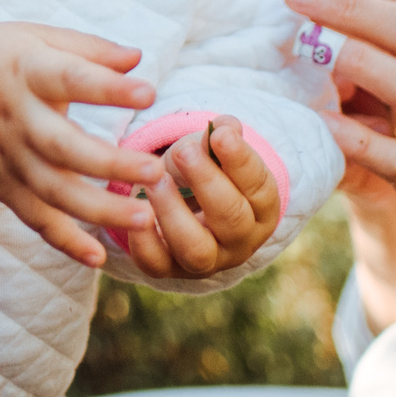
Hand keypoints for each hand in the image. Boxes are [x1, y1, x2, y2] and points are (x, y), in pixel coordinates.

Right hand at [0, 22, 164, 267]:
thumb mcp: (34, 37)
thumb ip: (87, 49)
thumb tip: (138, 59)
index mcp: (28, 73)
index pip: (69, 80)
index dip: (107, 88)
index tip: (149, 92)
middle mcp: (17, 119)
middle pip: (62, 147)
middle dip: (108, 163)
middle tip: (153, 171)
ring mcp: (9, 158)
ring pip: (53, 192)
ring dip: (98, 210)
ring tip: (143, 219)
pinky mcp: (3, 187)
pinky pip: (34, 219)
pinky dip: (64, 242)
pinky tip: (98, 257)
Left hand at [125, 116, 282, 278]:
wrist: (183, 205)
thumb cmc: (203, 170)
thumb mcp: (212, 151)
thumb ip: (218, 139)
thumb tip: (225, 126)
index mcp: (261, 209)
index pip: (259, 187)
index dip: (241, 160)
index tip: (220, 134)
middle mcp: (240, 242)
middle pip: (232, 219)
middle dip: (206, 182)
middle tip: (183, 152)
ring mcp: (207, 261)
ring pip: (196, 250)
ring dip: (173, 213)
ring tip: (154, 181)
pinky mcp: (170, 270)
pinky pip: (157, 265)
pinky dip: (143, 241)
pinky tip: (134, 211)